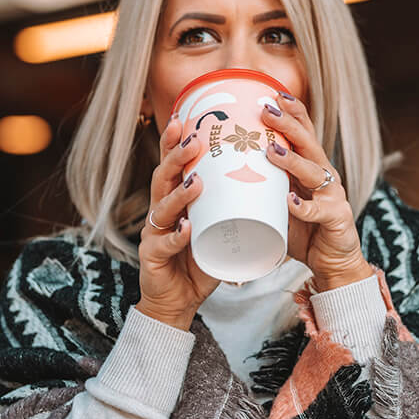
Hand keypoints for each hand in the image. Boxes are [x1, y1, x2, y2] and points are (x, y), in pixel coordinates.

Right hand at [135, 114, 219, 329]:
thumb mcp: (217, 226)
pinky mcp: (154, 260)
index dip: (173, 142)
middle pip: (162, 179)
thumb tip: (265, 175)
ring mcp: (154, 236)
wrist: (178, 300)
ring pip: (163, 209)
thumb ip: (231, 204)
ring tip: (196, 180)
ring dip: (179, 194)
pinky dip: (176, 237)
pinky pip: (165, 246)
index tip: (183, 117)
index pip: (171, 166)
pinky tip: (187, 228)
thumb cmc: (199, 259)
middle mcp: (160, 213)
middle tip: (194, 140)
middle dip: (176, 158)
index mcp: (173, 201)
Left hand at [263, 94, 372, 290]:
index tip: (274, 93)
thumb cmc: (305, 228)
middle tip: (267, 109)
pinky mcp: (337, 219)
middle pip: (308, 143)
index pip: (304, 132)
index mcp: (313, 166)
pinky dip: (303, 207)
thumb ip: (264, 184)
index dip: (292, 111)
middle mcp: (325, 175)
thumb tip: (223, 168)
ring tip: (271, 150)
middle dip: (289, 124)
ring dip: (292, 160)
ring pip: (313, 171)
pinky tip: (290, 201)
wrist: (333, 261)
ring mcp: (333, 196)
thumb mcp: (282, 200)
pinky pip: (318, 212)